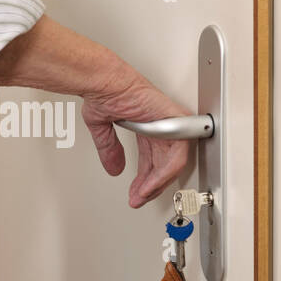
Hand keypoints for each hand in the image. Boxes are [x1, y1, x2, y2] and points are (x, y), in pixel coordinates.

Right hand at [81, 79, 191, 207]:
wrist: (104, 82)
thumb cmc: (104, 92)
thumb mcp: (103, 128)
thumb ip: (110, 149)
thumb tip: (114, 168)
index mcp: (147, 124)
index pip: (153, 158)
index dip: (146, 178)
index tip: (136, 192)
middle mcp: (160, 125)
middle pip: (164, 164)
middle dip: (151, 186)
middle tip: (139, 199)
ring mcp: (169, 123)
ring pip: (174, 163)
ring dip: (158, 183)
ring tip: (143, 195)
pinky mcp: (173, 122)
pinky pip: (177, 155)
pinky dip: (164, 173)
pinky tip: (152, 184)